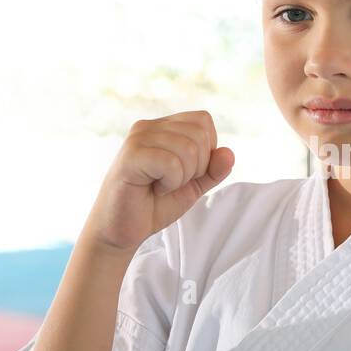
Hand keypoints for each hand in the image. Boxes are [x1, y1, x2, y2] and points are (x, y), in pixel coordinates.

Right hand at [86, 110, 234, 252]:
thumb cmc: (154, 204)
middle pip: (199, 134)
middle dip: (196, 166)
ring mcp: (137, 138)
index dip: (206, 151)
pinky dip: (170, 183)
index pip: (203, 120)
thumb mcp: (193, 186)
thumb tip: (229, 153)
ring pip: (188, 149)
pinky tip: (152, 188)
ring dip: (182, 177)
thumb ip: (213, 170)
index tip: (185, 172)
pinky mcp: (130, 156)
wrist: (122, 229)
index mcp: (163, 127)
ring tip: (161, 185)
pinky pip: (171, 163)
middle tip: (171, 182)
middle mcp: (149, 126)